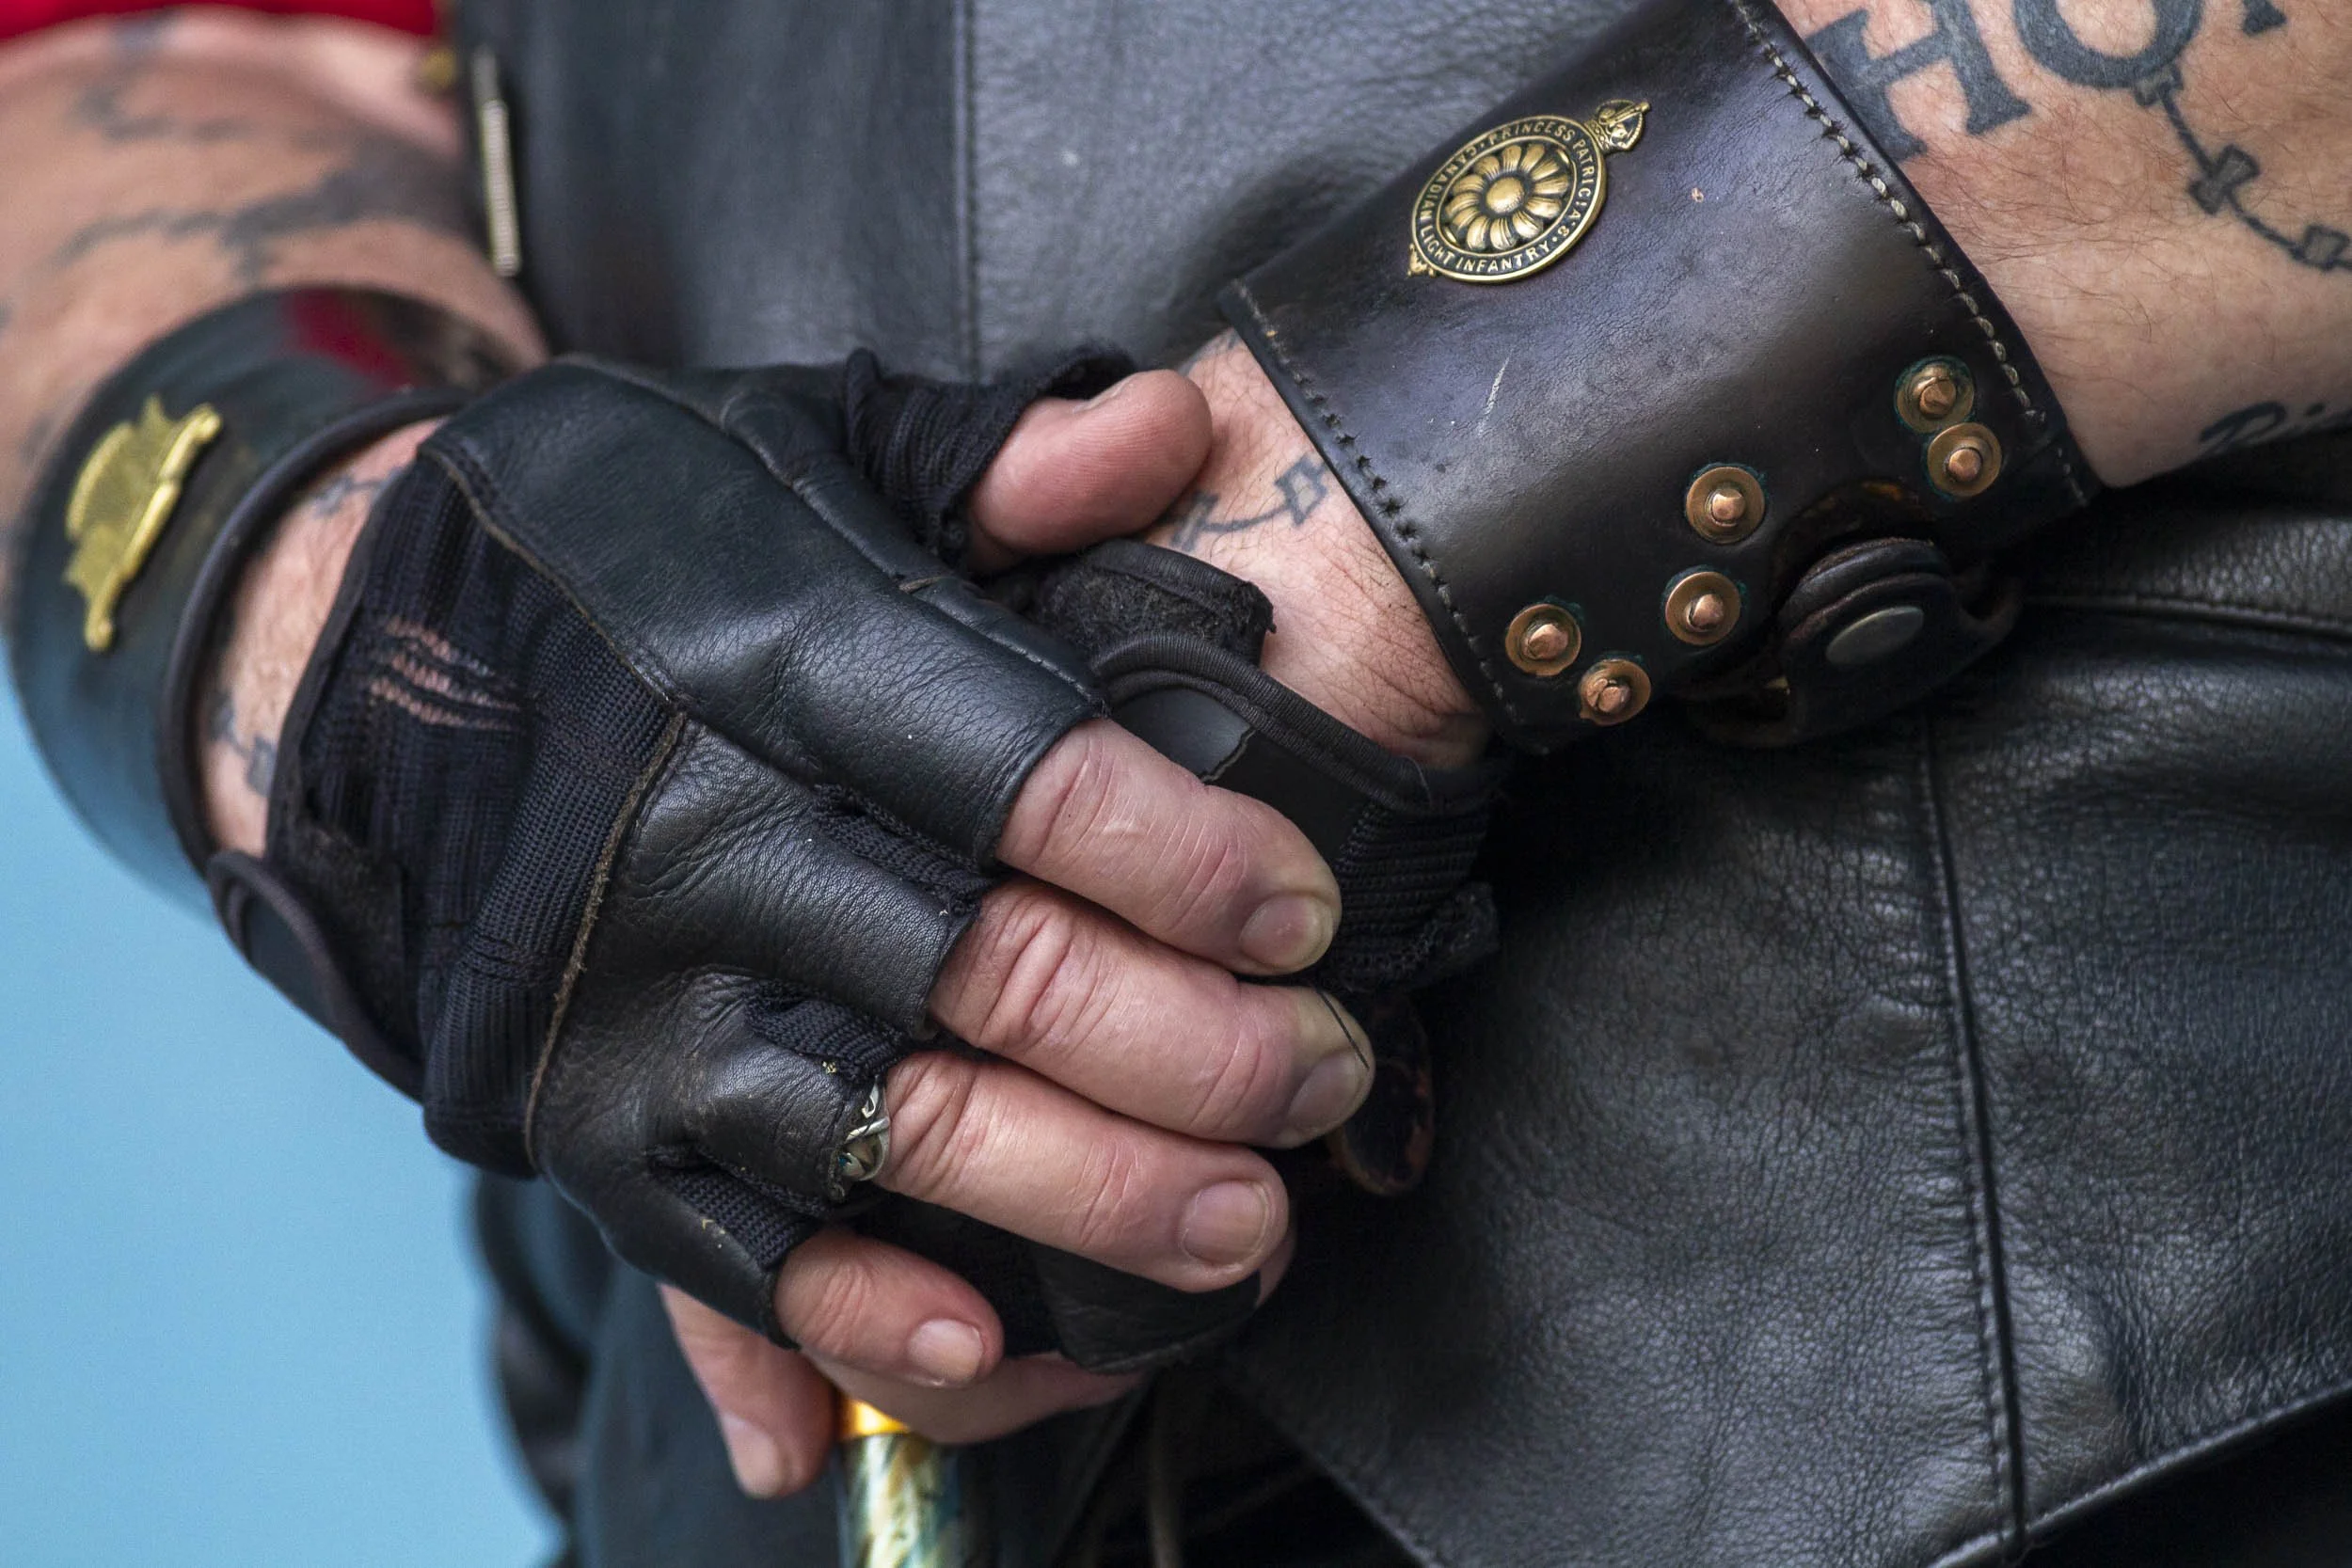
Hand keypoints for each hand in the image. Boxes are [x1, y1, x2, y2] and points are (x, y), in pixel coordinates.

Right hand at [665, 344, 1477, 1493]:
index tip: (1307, 916)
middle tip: (1324, 1079)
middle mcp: (697, 835)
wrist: (354, 656)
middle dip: (1195, 1049)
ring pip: (890, 1130)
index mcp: (774, 653)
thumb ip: (998, 455)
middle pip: (990, 975)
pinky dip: (857, 1317)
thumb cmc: (619, 540)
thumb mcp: (797, 441)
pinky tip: (993, 1347)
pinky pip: (728, 1250)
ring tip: (1242, 1226)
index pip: (1018, 772)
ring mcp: (630, 996)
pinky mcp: (576, 1113)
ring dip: (1087, 1198)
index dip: (1185, 857)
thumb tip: (1184, 433)